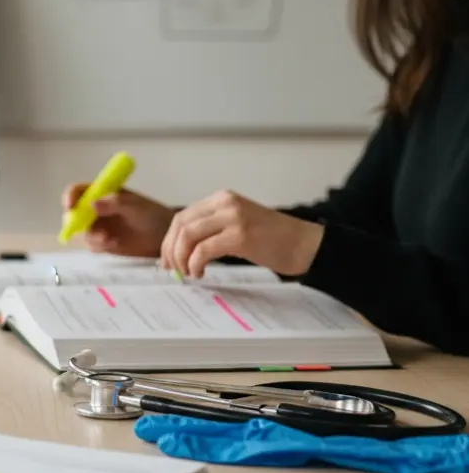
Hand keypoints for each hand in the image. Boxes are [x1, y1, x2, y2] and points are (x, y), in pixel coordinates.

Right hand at [61, 183, 175, 257]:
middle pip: (73, 214)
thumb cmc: (151, 214)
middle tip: (84, 229)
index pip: (78, 191)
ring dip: (91, 236)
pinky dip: (99, 246)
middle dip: (75, 222)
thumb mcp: (134, 205)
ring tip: (108, 240)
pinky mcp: (103, 243)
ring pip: (81, 232)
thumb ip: (114, 203)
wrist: (164, 236)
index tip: (70, 206)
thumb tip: (91, 204)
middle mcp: (95, 210)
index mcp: (102, 194)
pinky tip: (114, 244)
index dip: (70, 197)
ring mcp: (98, 227)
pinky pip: (92, 245)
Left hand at [159, 190, 323, 277]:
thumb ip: (211, 229)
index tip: (166, 260)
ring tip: (189, 273)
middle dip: (171, 250)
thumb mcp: (236, 225)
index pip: (182, 217)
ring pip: (188, 236)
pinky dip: (195, 263)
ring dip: (181, 258)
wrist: (305, 244)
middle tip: (173, 270)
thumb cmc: (271, 239)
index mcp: (221, 199)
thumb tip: (180, 250)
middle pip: (180, 225)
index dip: (169, 241)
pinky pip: (203, 250)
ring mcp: (233, 217)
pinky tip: (200, 273)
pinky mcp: (240, 235)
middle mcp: (225, 203)